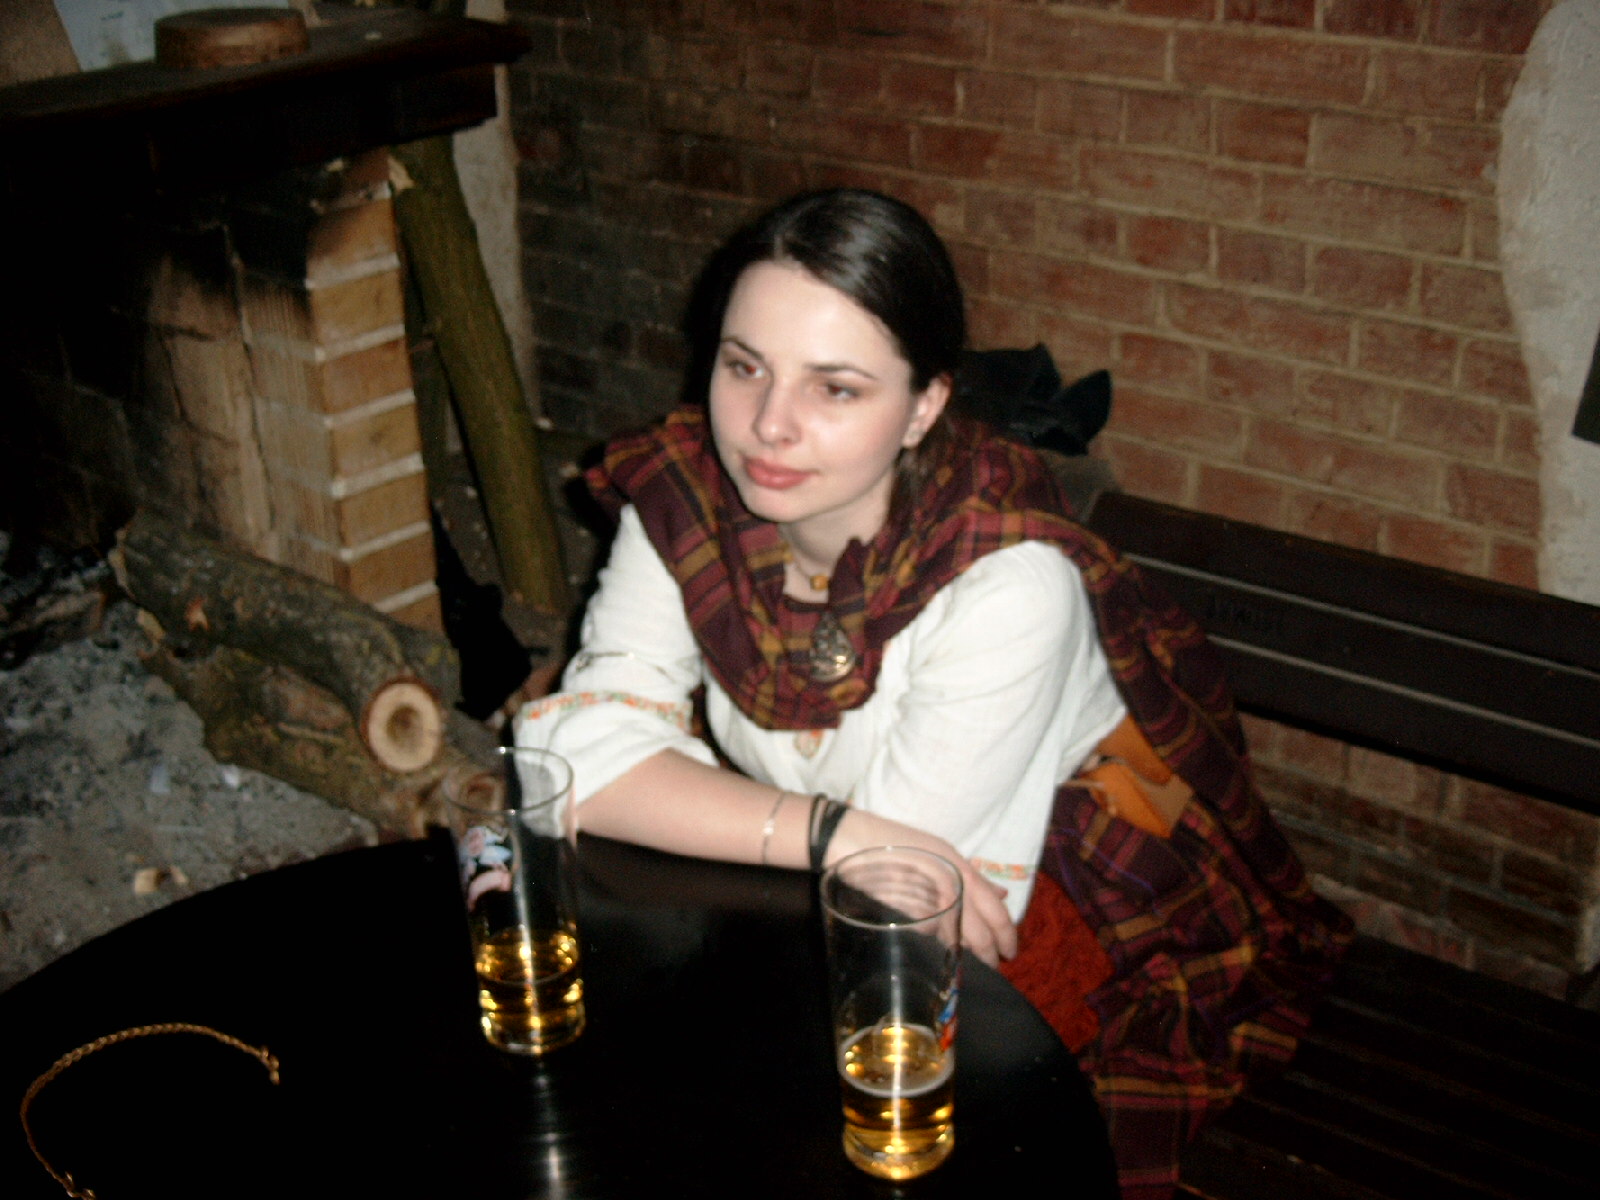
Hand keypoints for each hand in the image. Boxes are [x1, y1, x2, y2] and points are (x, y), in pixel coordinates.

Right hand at [824, 809, 1018, 967]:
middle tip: (995, 967)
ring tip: (973, 964)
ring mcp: (925, 903)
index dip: (1006, 935)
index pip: (996, 912)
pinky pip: (931, 936)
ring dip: (968, 953)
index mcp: (959, 870)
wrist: (849, 840)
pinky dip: (942, 944)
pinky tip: (943, 950)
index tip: (1009, 952)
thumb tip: (1000, 895)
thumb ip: (972, 876)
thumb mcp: (940, 852)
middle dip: (990, 955)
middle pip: (981, 934)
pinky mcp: (903, 916)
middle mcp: (948, 888)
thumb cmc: (898, 842)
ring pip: (958, 939)